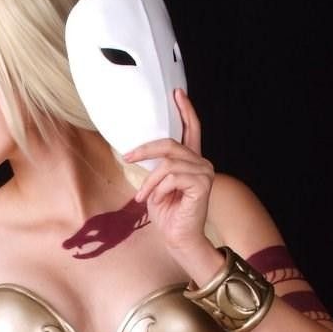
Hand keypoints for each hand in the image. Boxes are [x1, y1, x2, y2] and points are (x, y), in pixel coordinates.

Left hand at [124, 89, 213, 254]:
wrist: (178, 238)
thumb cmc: (168, 215)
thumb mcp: (156, 186)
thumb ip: (156, 167)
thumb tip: (138, 151)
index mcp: (192, 161)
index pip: (192, 129)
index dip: (185, 110)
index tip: (176, 93)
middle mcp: (201, 163)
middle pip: (171, 144)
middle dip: (145, 150)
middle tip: (128, 157)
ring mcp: (204, 172)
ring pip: (168, 164)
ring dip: (150, 182)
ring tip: (144, 198)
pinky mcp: (202, 184)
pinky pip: (172, 177)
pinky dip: (159, 189)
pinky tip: (157, 201)